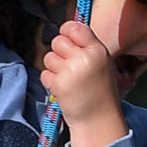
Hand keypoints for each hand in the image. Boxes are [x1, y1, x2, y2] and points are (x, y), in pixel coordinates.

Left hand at [42, 15, 129, 146]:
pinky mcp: (59, 84)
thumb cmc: (100, 90)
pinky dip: (50, 81)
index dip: (66, 31)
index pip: (75, 27)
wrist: (99, 118)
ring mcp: (70, 71)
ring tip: (68, 79)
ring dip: (54, 68)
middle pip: (57, 41)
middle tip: (68, 65)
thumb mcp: (102, 63)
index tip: (67, 38)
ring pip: (48, 57)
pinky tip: (63, 88)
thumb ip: (86, 47)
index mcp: (98, 50)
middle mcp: (84, 58)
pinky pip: (45, 74)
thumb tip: (66, 32)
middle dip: (59, 51)